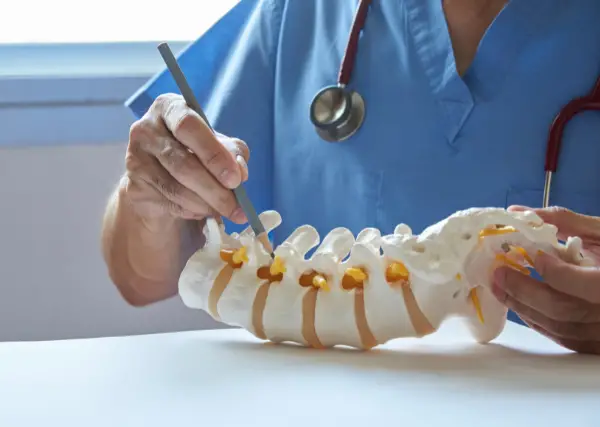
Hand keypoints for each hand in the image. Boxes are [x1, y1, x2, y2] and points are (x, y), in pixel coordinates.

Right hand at [124, 93, 248, 222]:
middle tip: (235, 206)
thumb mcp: (217, 145)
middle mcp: (146, 129)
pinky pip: (169, 203)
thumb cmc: (194, 153)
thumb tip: (240, 172)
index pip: (188, 125)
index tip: (235, 179)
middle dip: (214, 189)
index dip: (214, 154)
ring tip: (224, 210)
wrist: (160, 177)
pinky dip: (193, 211)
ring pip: (176, 188)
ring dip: (206, 204)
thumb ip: (233, 153)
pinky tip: (203, 210)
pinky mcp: (134, 187)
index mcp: (169, 108)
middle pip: (183, 163)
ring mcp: (135, 159)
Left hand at [491, 206, 599, 353]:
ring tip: (500, 287)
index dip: (555, 272)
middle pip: (563, 309)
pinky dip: (538, 321)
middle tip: (497, 273)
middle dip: (523, 291)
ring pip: (559, 327)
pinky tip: (521, 304)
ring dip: (524, 307)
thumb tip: (518, 213)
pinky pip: (564, 338)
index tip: (535, 256)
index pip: (584, 285)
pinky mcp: (596, 345)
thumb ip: (562, 221)